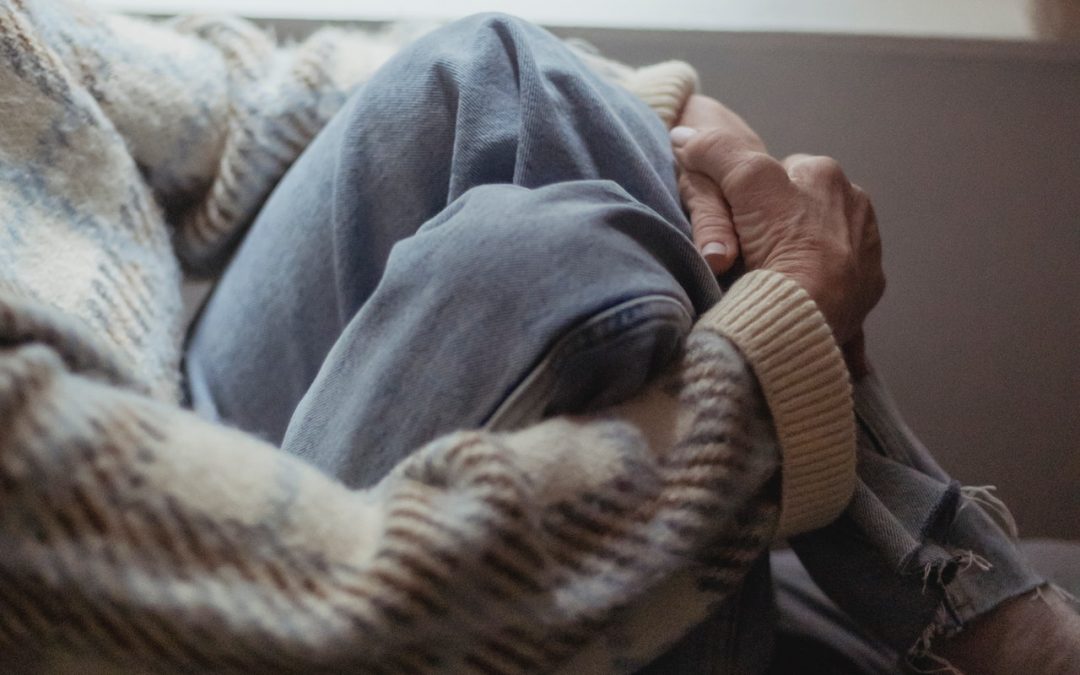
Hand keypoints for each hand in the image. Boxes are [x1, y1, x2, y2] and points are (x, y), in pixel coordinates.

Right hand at [670, 96, 884, 348]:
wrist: (805, 319)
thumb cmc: (780, 245)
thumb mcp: (744, 182)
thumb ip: (717, 150)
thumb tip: (682, 134)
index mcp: (828, 178)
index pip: (781, 173)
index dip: (750, 194)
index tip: (734, 217)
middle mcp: (856, 211)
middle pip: (804, 211)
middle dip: (783, 225)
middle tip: (749, 250)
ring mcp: (865, 255)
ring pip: (824, 247)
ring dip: (804, 258)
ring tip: (770, 278)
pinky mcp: (865, 295)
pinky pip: (839, 287)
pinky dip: (821, 291)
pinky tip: (796, 300)